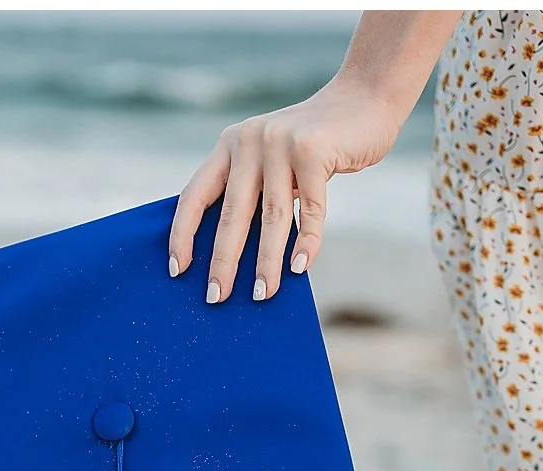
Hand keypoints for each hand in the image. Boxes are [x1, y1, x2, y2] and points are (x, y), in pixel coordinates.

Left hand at [169, 76, 401, 308]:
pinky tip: (299, 269)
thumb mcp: (271, 160)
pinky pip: (309, 209)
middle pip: (232, 212)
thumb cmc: (314, 146)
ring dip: (266, 262)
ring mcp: (281, 142)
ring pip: (271, 216)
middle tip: (216, 298)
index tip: (178, 271)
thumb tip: (229, 256)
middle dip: (223, 260)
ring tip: (262, 294)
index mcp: (230, 145)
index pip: (195, 194)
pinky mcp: (314, 150)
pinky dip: (306, 242)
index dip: (182, 233)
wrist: (364, 100)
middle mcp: (250, 140)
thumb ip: (251, 190)